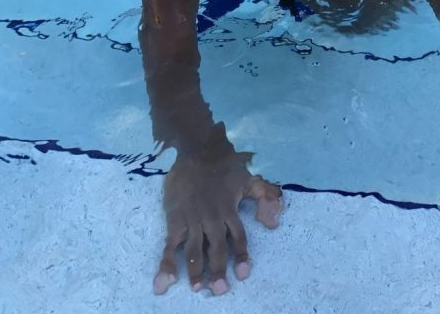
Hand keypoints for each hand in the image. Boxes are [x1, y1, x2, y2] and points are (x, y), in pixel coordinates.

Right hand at [153, 131, 282, 295]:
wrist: (197, 148)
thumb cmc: (224, 163)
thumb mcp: (249, 177)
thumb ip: (264, 196)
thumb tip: (273, 223)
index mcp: (229, 210)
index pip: (238, 238)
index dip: (240, 256)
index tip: (242, 275)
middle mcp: (212, 219)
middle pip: (216, 249)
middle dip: (218, 271)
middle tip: (220, 290)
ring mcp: (193, 219)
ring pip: (194, 251)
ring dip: (196, 272)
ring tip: (197, 288)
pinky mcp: (175, 218)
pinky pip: (171, 245)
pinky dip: (168, 263)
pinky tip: (166, 280)